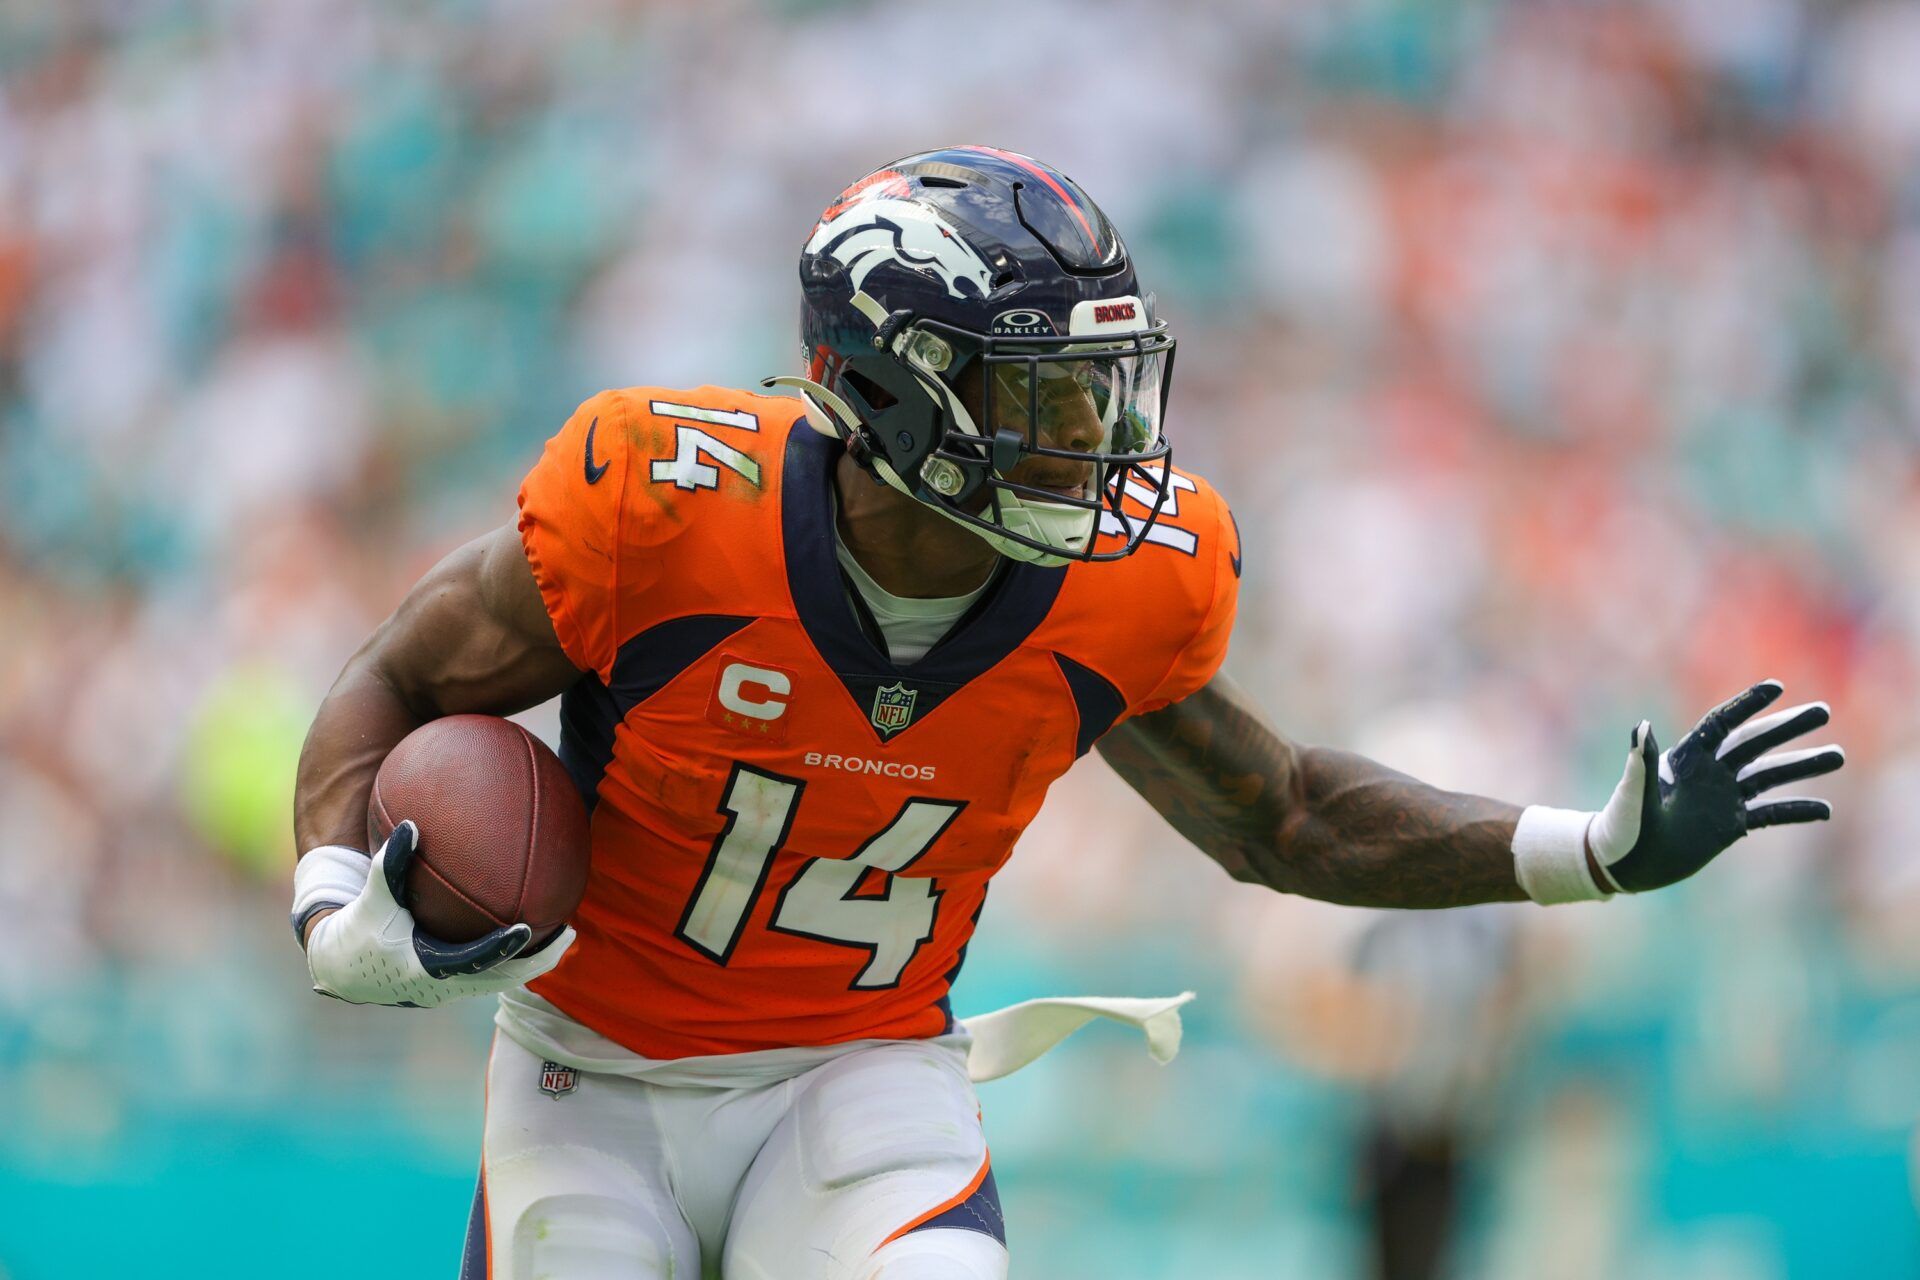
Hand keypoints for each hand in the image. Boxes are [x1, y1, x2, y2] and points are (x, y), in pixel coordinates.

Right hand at [300, 821, 576, 1007]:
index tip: (528, 929)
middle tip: (570, 933)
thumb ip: (390, 864)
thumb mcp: (372, 898)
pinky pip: (495, 975)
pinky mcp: (455, 987)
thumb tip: (411, 825)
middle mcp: (445, 987)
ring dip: (535, 961)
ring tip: (565, 934)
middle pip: (504, 979)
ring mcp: (453, 991)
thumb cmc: (359, 930)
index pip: (473, 962)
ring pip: (504, 980)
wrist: (343, 969)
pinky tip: (536, 932)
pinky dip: (517, 959)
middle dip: (539, 960)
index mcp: (425, 969)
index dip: (501, 949)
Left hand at [1586, 680, 1844, 892]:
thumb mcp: (1633, 794)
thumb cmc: (1622, 826)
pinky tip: (1825, 810)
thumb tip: (1642, 725)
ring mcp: (1723, 797)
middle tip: (1822, 712)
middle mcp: (1709, 773)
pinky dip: (1795, 811)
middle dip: (1787, 728)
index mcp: (1685, 759)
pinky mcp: (1730, 824)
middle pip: (1754, 744)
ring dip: (1802, 766)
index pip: (1722, 724)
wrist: (1622, 863)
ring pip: (1770, 775)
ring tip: (1837, 756)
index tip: (1777, 688)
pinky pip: (1770, 814)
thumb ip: (1642, 762)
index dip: (1747, 705)